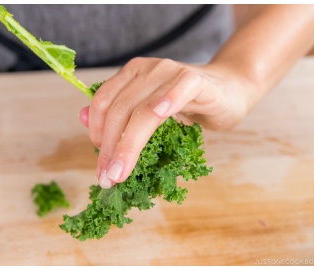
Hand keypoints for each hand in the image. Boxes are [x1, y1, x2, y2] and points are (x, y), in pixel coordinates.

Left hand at [78, 57, 252, 188]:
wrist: (232, 91)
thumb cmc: (192, 104)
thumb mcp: (152, 110)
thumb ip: (121, 114)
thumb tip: (81, 118)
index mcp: (132, 74)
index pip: (102, 104)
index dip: (95, 136)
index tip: (101, 167)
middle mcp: (149, 69)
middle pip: (119, 110)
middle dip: (110, 148)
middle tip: (109, 177)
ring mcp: (172, 72)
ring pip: (143, 110)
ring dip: (129, 144)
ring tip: (122, 171)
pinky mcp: (197, 81)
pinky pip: (179, 90)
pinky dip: (168, 102)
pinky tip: (162, 119)